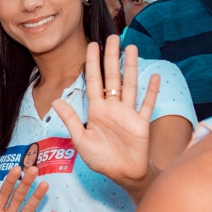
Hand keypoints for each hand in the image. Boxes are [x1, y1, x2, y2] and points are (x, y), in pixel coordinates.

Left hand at [52, 36, 159, 191]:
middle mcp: (112, 107)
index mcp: (96, 110)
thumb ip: (71, 120)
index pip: (93, 81)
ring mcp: (128, 113)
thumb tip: (56, 101)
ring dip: (131, 67)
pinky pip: (147, 104)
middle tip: (112, 37)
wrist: (122, 174)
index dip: (92, 63)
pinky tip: (154, 76)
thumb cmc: (100, 159)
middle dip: (111, 57)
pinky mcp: (141, 123)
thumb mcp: (81, 140)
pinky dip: (151, 91)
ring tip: (131, 48)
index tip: (91, 44)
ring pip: (129, 85)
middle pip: (112, 77)